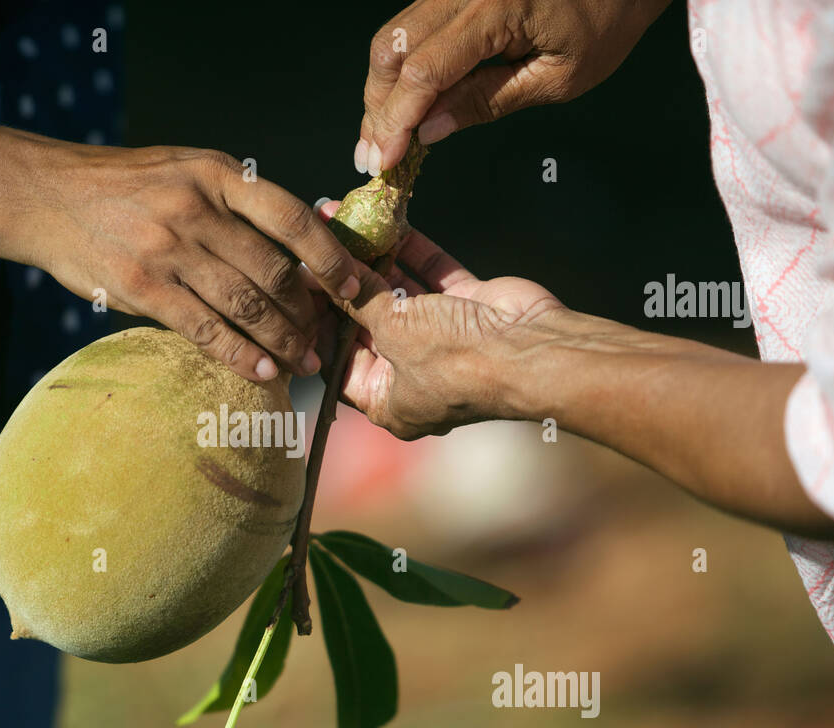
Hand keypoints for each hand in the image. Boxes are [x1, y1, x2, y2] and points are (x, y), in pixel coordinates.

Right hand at [35, 143, 360, 381]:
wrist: (48, 196)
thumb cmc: (127, 188)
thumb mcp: (187, 171)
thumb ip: (235, 204)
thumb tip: (296, 255)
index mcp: (218, 172)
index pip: (291, 217)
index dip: (330, 256)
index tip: (352, 286)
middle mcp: (198, 208)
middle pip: (274, 270)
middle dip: (307, 313)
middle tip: (324, 340)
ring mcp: (169, 248)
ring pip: (245, 304)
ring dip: (281, 341)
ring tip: (302, 364)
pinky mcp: (143, 286)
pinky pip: (204, 329)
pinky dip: (239, 355)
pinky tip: (261, 372)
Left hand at [317, 207, 563, 438]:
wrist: (534, 351)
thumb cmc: (459, 361)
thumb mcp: (393, 330)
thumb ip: (358, 299)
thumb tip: (323, 274)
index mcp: (388, 402)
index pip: (337, 359)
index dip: (316, 321)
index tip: (299, 284)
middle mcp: (414, 374)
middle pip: (366, 322)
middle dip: (343, 282)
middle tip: (316, 243)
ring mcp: (443, 339)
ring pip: (399, 293)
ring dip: (375, 259)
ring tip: (346, 220)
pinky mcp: (469, 308)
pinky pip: (433, 275)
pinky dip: (413, 251)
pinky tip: (390, 222)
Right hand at [356, 0, 671, 173]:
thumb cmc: (606, 19)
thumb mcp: (557, 77)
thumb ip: (486, 102)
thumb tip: (429, 131)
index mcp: (497, 7)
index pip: (424, 70)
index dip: (397, 120)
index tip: (384, 161)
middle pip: (392, 48)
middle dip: (377, 108)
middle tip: (373, 156)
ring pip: (394, 36)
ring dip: (382, 91)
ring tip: (382, 138)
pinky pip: (412, 27)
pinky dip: (399, 70)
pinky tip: (401, 105)